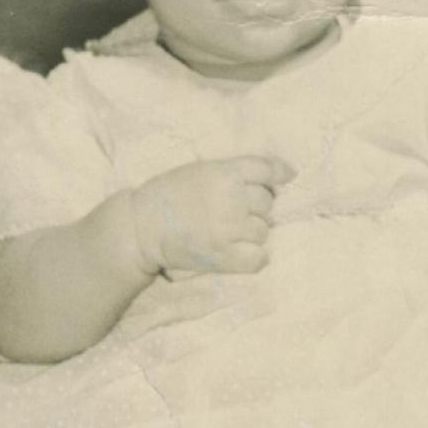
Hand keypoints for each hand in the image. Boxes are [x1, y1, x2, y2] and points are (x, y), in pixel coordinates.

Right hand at [130, 155, 288, 276]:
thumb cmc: (168, 194)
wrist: (140, 227)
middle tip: (235, 210)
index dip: (280, 173)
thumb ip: (232, 173)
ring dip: (252, 232)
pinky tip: (241, 251)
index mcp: (224, 173)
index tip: (287, 176)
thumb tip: (273, 179)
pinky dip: (254, 257)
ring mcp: (228, 230)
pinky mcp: (223, 256)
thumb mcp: (200, 170)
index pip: (267, 170)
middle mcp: (231, 199)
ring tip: (230, 231)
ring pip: (263, 231)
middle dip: (256, 206)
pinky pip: (258, 258)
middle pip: (267, 203)